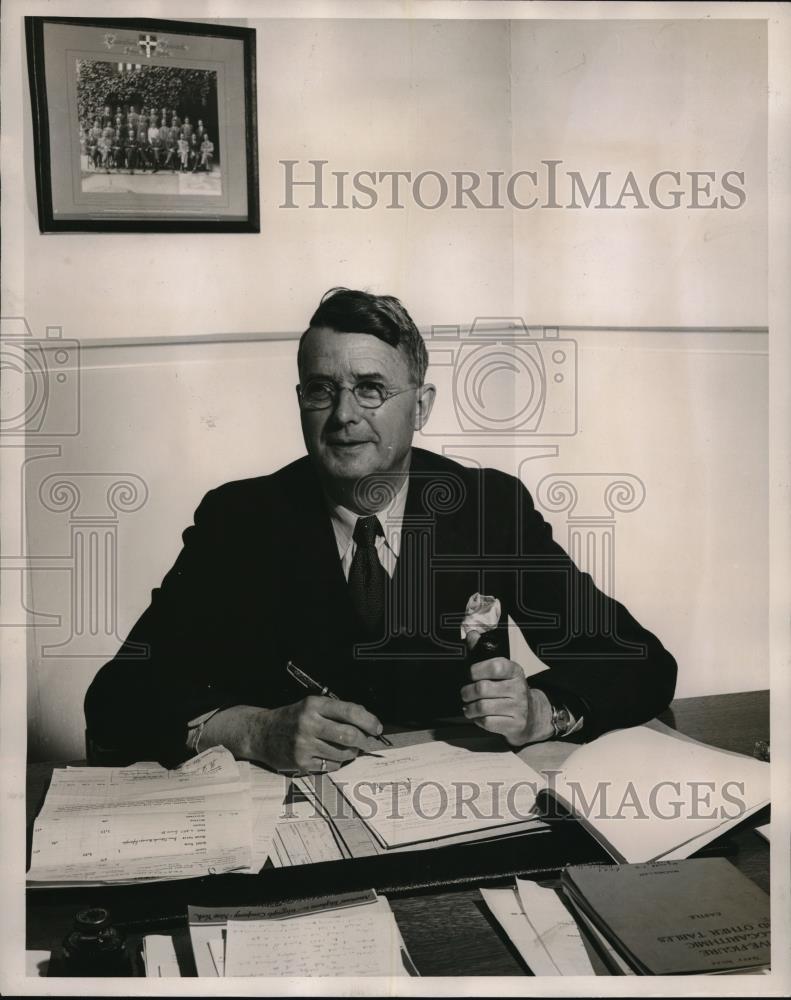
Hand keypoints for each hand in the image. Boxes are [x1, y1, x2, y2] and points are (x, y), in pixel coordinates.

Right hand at [200, 699, 383, 772]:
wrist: (261, 733)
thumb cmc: (292, 718)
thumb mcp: (311, 705)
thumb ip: (337, 711)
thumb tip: (367, 720)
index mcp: (314, 705)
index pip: (349, 711)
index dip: (368, 720)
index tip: (377, 728)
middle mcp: (308, 724)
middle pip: (349, 735)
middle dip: (364, 740)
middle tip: (367, 742)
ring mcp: (304, 745)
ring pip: (343, 753)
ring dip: (352, 753)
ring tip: (348, 749)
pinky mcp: (301, 763)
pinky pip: (331, 765)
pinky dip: (337, 762)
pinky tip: (331, 755)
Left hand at [460, 658, 553, 745]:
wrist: (533, 715)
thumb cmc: (510, 690)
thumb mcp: (501, 670)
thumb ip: (483, 652)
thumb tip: (471, 634)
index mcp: (515, 671)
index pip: (495, 666)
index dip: (477, 670)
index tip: (470, 674)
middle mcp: (519, 688)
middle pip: (483, 689)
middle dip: (467, 692)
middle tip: (465, 694)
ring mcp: (519, 708)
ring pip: (483, 707)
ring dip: (470, 708)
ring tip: (468, 707)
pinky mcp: (515, 724)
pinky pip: (488, 722)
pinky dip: (478, 720)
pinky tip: (479, 717)